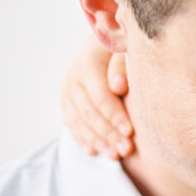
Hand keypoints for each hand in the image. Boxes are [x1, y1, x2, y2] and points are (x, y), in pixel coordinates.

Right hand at [60, 40, 132, 158]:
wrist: (102, 39)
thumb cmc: (121, 45)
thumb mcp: (126, 48)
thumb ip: (123, 66)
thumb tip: (118, 87)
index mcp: (88, 63)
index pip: (100, 95)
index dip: (114, 115)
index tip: (130, 132)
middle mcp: (73, 78)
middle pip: (89, 112)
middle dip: (108, 134)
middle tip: (126, 150)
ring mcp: (66, 90)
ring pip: (79, 121)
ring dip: (97, 141)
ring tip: (115, 156)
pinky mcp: (65, 100)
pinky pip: (71, 123)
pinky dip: (82, 138)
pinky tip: (94, 151)